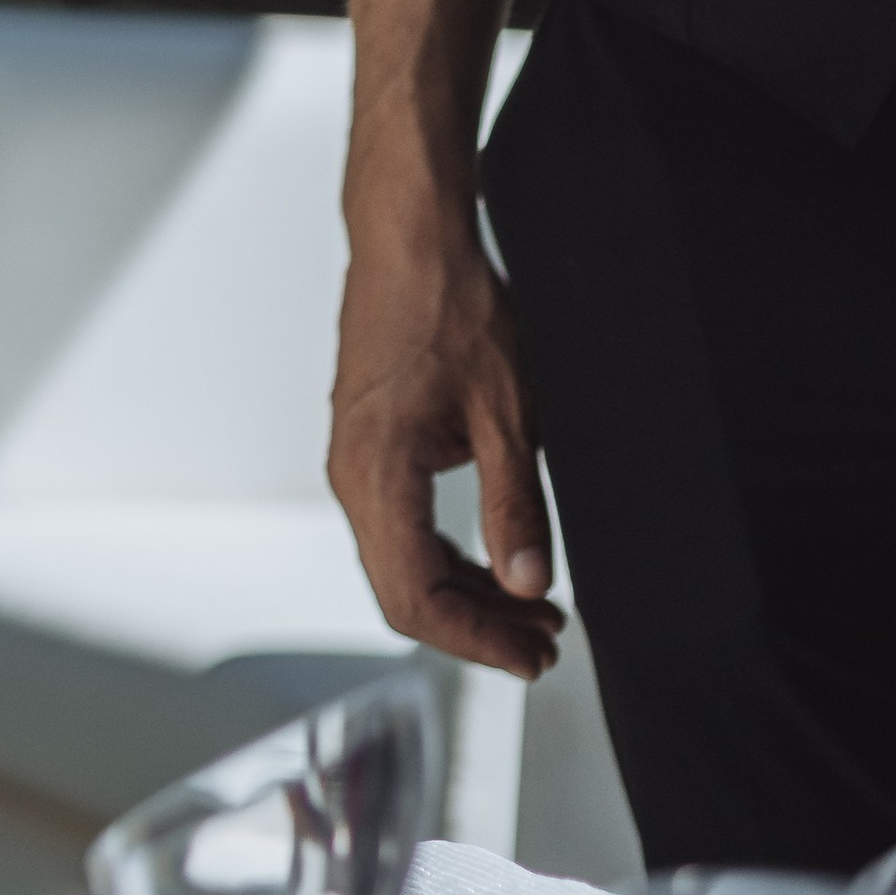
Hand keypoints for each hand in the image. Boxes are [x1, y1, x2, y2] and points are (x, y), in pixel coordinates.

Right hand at [328, 213, 563, 681]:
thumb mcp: (506, 412)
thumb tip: (527, 582)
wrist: (409, 239)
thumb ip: (516, 505)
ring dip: (465, 592)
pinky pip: (398, 523)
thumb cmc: (449, 306)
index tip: (530, 654)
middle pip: (403, 591)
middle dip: (476, 627)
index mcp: (378, 474)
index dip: (477, 641)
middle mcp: (352, 475)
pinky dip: (445, 553)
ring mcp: (354, 458)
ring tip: (532, 605)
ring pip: (400, 560)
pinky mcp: (366, 442)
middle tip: (543, 642)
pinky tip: (493, 555)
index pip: (416, 598)